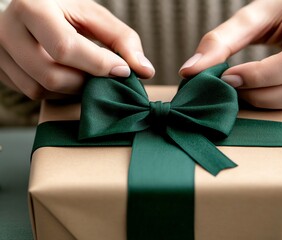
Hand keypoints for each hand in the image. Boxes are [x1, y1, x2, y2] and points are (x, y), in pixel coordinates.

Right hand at [0, 0, 154, 98]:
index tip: (123, 71)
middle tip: (102, 75)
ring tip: (85, 75)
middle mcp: (9, 31)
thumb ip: (122, 40)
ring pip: (41, 89)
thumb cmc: (63, 9)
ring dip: (72, 90)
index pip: (65, 48)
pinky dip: (57, 92)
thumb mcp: (93, 15)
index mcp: (33, 8)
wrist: (28, 10)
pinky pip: (33, 93)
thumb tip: (145, 70)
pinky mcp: (1, 70)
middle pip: (52, 76)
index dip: (99, 65)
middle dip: (86, 82)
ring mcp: (1, 53)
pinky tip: (67, 77)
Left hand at [179, 0, 281, 108]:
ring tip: (240, 87)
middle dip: (258, 93)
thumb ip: (220, 41)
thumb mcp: (251, 17)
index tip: (227, 76)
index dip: (260, 75)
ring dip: (263, 101)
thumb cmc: (279, 12)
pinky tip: (253, 92)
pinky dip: (270, 103)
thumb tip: (188, 71)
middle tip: (230, 83)